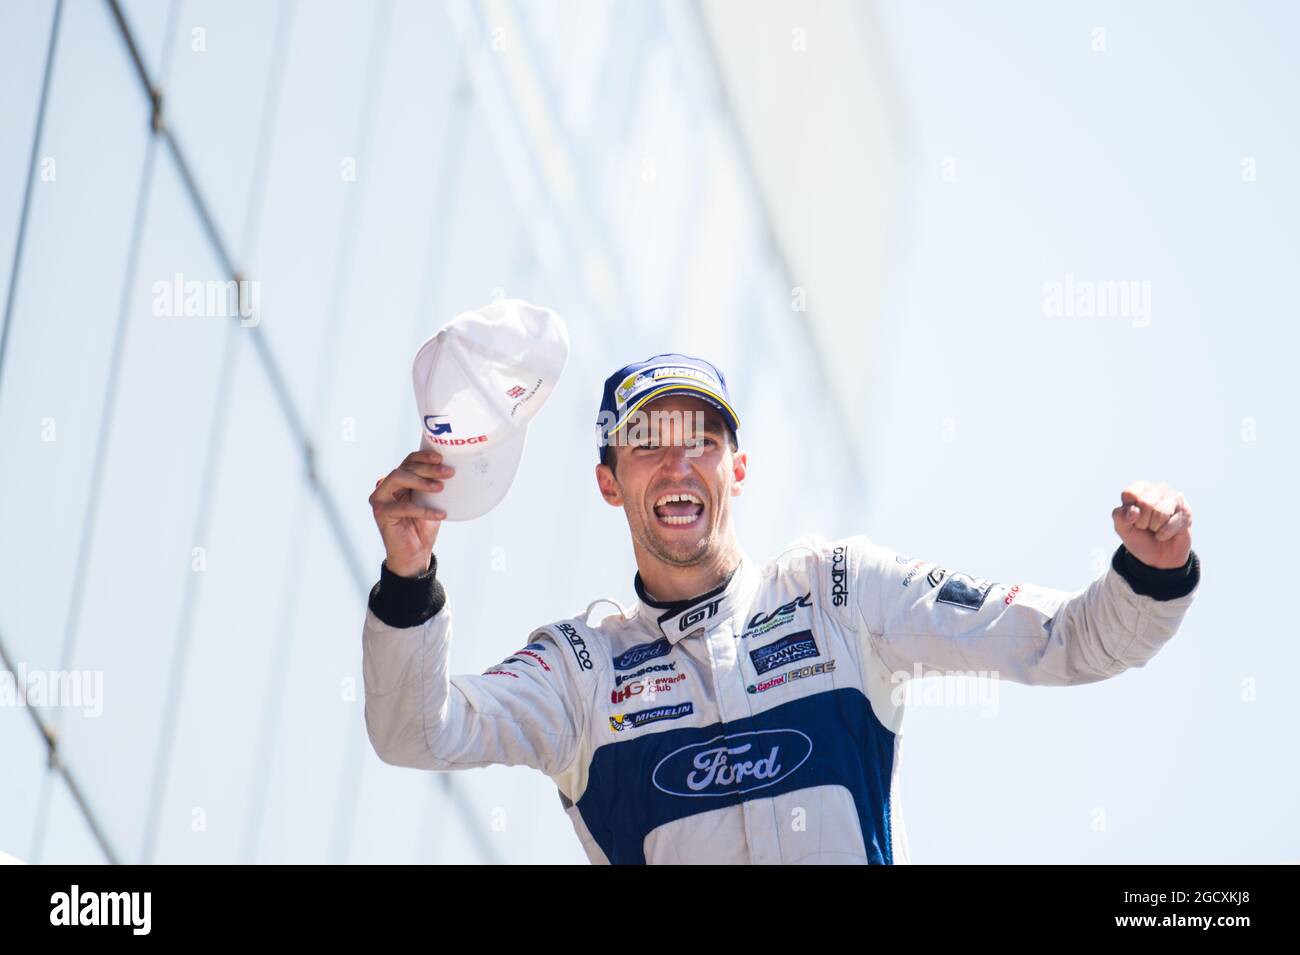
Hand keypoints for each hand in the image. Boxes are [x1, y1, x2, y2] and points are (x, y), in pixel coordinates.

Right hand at [369, 450, 453, 575]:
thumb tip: (450, 469)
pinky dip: (424, 510)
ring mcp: (380, 499)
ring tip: (441, 488)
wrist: (416, 555)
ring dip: (421, 481)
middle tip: (448, 472)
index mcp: (399, 482)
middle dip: (427, 468)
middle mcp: (385, 487)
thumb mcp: (431, 502)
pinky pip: (403, 507)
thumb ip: (434, 486)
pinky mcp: (381, 514)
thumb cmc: (424, 526)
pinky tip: (440, 515)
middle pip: (404, 468)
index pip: (409, 461)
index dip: (423, 456)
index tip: (441, 458)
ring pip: (397, 478)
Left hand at [1111, 480, 1192, 568]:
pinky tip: (1165, 534)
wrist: (1157, 557)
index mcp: (1141, 488)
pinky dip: (1164, 535)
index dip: (1129, 512)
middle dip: (1142, 522)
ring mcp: (1175, 499)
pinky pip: (1170, 524)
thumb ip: (1119, 516)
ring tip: (1156, 529)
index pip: (1130, 494)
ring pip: (1160, 512)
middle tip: (1146, 527)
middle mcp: (1159, 489)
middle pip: (1145, 503)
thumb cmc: (1139, 537)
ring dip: (1155, 528)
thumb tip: (1134, 511)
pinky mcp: (1186, 512)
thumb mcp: (1122, 528)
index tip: (1132, 519)